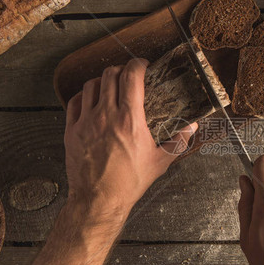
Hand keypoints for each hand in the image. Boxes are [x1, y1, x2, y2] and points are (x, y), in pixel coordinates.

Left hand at [64, 58, 196, 231]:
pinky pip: (74, 102)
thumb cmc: (129, 182)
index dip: (138, 64)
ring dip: (102, 81)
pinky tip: (91, 101)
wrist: (99, 200)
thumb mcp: (160, 162)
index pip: (131, 76)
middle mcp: (106, 115)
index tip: (143, 65)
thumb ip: (178, 141)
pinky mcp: (71, 131)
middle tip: (128, 75)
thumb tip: (192, 127)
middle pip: (110, 75)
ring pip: (90, 85)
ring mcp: (86, 122)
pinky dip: (84, 96)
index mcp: (130, 119)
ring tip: (110, 86)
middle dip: (121, 69)